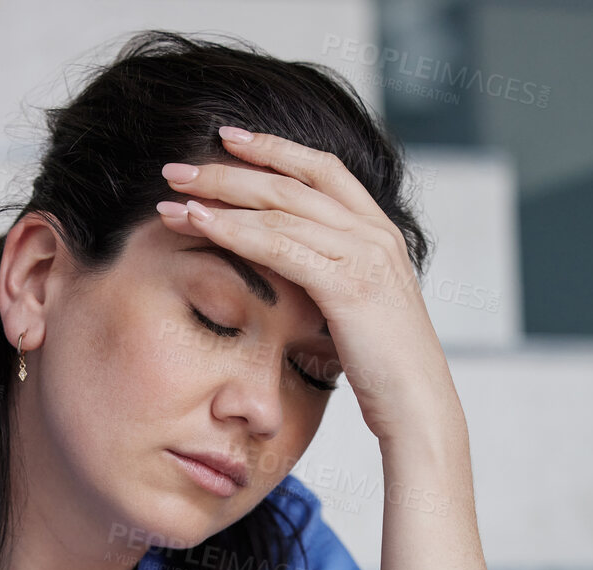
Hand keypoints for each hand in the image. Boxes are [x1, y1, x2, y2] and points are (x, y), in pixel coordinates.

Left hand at [155, 125, 455, 444]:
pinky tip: (200, 226)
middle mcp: (375, 233)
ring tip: (172, 198)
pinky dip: (235, 231)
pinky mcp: (349, 284)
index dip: (274, 148)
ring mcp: (365, 255)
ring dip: (220, 197)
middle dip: (229, 169)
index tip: (227, 139)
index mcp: (379, 232)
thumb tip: (287, 270)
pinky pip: (281, 246)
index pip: (322, 169)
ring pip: (281, 207)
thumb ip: (329, 277)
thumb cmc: (385, 370)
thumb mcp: (357, 310)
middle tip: (176, 168)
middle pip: (292, 181)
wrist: (420, 407)